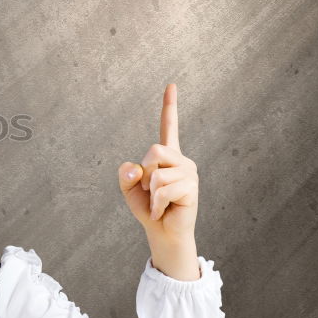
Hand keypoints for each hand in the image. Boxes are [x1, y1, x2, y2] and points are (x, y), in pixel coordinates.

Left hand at [118, 83, 199, 278]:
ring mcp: (189, 173)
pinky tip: (163, 210)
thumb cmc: (148, 209)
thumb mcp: (129, 189)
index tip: (171, 85)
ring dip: (150, 192)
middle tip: (150, 191)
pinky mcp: (191, 188)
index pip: (169, 126)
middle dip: (144, 172)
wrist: (162, 232)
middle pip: (154, 150)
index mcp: (167, 156)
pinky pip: (162, 189)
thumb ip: (125, 175)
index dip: (169, 106)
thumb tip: (134, 169)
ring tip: (159, 202)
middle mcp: (181, 160)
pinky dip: (156, 203)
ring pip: (156, 173)